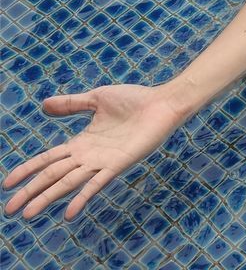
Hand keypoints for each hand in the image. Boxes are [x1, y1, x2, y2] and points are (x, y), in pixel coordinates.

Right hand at [3, 84, 187, 220]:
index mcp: (82, 142)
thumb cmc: (134, 100)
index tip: (7, 184)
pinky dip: (82, 197)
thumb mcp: (97, 98)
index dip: (28, 170)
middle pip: (53, 175)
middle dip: (31, 192)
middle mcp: (89, 155)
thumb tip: (44, 104)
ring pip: (68, 182)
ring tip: (29, 214)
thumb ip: (71, 104)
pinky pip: (97, 183)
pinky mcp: (119, 164)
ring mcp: (102, 161)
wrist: (163, 102)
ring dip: (48, 198)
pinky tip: (69, 213)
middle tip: (10, 210)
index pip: (48, 159)